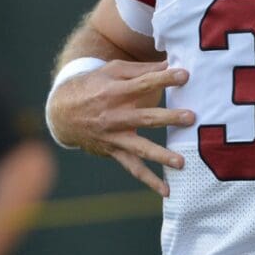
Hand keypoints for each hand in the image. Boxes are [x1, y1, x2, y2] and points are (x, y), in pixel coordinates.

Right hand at [47, 60, 194, 195]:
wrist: (63, 113)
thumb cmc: (94, 85)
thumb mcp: (112, 71)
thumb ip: (141, 69)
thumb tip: (169, 63)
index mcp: (115, 91)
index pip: (143, 84)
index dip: (164, 79)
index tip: (185, 75)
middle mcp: (114, 116)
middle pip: (145, 118)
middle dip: (168, 117)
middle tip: (191, 117)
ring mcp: (114, 137)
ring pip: (140, 148)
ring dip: (161, 155)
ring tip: (181, 162)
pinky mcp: (114, 151)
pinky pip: (133, 167)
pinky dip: (149, 180)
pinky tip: (167, 190)